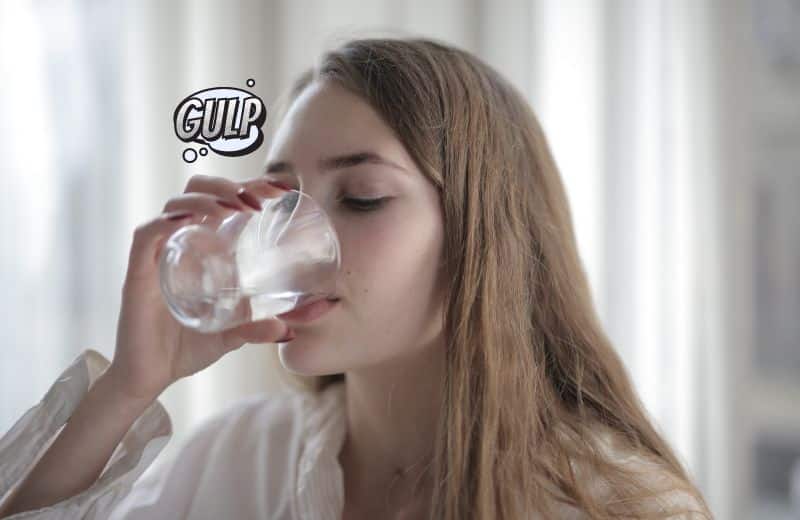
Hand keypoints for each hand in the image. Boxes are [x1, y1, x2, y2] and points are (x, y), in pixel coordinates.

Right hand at [108, 175, 291, 400]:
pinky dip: (167, 221)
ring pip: (175, 204)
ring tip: (235, 208)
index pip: (223, 199)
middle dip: (228, 184)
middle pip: (197, 189)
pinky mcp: (138, 273)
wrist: (151, 377)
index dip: (250, 185)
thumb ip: (259, 327)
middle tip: (258, 200)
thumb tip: (291, 329)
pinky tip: (191, 220)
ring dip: (207, 198)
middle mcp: (179, 242)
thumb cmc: (187, 347)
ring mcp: (158, 254)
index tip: (282, 189)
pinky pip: (147, 235)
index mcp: (202, 246)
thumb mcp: (234, 334)